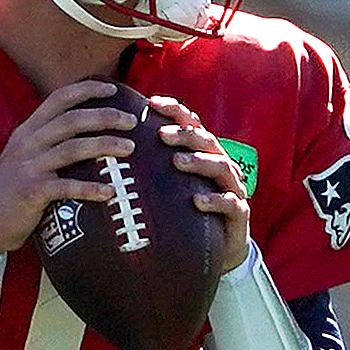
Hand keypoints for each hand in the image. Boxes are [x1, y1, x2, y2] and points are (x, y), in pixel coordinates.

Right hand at [0, 79, 137, 252]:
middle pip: (72, 121)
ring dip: (105, 145)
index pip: (58, 99)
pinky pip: (67, 187)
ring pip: (73, 148)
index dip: (86, 90)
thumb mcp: (24, 156)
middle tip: (131, 121)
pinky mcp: (32, 192)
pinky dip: (91, 188)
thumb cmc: (12, 189)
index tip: (112, 89)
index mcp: (27, 131)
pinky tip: (109, 192)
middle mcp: (28, 144)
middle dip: (105, 117)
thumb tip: (87, 132)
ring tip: (129, 148)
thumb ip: (48, 141)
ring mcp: (29, 167)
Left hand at [150, 95, 250, 271]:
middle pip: (207, 141)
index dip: (175, 111)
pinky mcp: (239, 213)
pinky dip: (215, 200)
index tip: (151, 102)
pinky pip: (231, 203)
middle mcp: (221, 164)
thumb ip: (151, 165)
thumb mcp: (170, 184)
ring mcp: (232, 187)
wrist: (219, 246)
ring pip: (222, 166)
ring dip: (199, 161)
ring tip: (176, 162)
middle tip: (161, 133)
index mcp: (204, 153)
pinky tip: (196, 201)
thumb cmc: (188, 209)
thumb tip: (110, 147)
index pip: (192, 124)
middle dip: (185, 134)